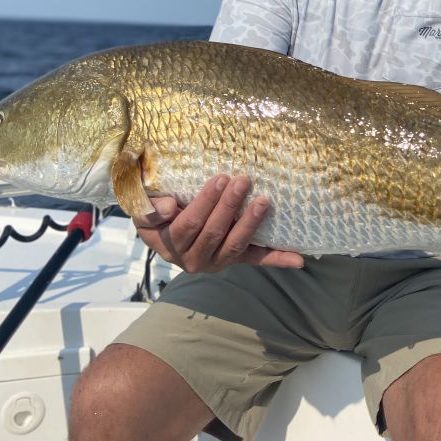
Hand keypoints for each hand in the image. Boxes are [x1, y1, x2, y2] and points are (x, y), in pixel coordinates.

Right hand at [133, 174, 303, 272]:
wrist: (162, 232)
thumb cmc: (153, 214)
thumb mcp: (141, 210)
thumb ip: (148, 209)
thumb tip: (168, 208)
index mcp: (169, 244)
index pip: (188, 225)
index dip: (204, 203)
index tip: (220, 178)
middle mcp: (193, 259)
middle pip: (214, 233)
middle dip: (230, 206)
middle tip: (243, 180)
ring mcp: (217, 262)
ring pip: (235, 245)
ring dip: (251, 224)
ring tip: (263, 201)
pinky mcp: (235, 260)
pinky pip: (256, 260)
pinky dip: (277, 260)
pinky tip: (299, 260)